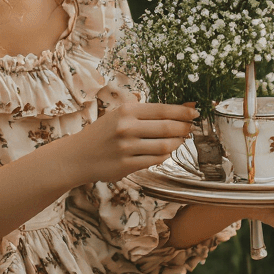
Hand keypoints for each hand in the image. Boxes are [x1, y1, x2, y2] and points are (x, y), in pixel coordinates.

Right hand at [67, 101, 196, 184]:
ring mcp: (127, 148)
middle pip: (168, 127)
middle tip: (191, 128)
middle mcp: (127, 127)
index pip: (163, 109)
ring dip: (177, 143)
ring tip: (179, 141)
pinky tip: (165, 152)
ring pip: (165, 146)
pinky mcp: (126, 165)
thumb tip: (182, 108)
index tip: (195, 112)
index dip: (183, 111)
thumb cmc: (103, 134)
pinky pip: (155, 160)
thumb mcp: (120, 115)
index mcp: (126, 110)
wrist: (78, 156)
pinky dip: (165, 156)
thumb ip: (146, 112)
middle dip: (184, 128)